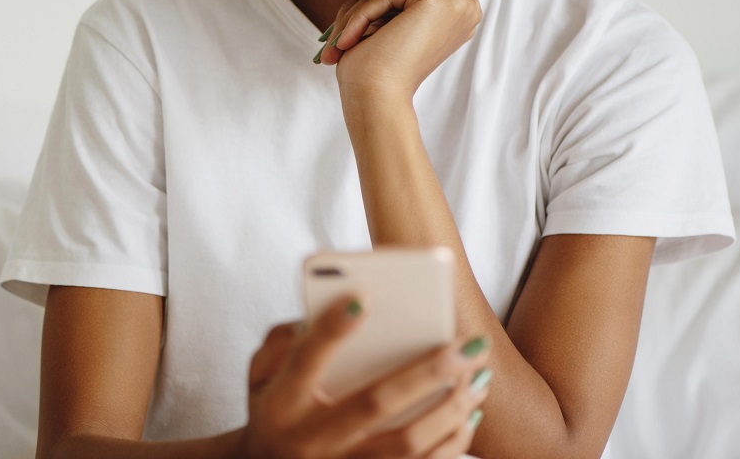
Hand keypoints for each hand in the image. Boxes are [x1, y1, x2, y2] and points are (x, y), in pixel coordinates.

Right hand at [237, 296, 490, 458]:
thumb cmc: (274, 408)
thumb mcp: (259, 373)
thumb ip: (283, 339)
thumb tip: (329, 313)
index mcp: (282, 402)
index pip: (306, 361)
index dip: (332, 330)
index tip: (364, 296)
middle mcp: (312, 438)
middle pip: (375, 403)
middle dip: (428, 371)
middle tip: (468, 342)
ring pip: (408, 443)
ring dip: (452, 407)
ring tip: (480, 373)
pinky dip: (453, 441)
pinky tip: (472, 410)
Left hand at [317, 0, 481, 108]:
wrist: (379, 100)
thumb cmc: (376, 73)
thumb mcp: (384, 26)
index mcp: (457, 15)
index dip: (370, 0)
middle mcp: (465, 6)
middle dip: (359, 5)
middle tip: (332, 27)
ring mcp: (457, 2)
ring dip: (357, 15)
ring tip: (336, 44)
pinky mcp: (441, 0)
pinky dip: (361, 18)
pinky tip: (344, 43)